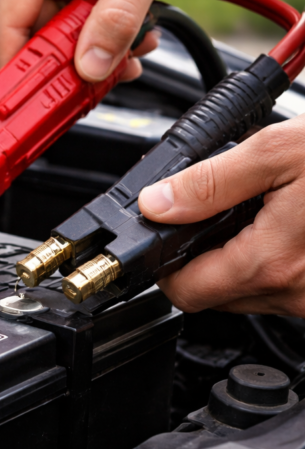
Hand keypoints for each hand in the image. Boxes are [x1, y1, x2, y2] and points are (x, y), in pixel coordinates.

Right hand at [0, 0, 213, 81]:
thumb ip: (117, 19)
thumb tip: (91, 66)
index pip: (8, 22)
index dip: (21, 67)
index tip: (39, 100)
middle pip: (35, 34)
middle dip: (73, 61)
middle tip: (109, 75)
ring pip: (60, 34)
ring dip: (97, 51)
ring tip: (135, 47)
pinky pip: (79, 24)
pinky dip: (105, 38)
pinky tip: (133, 36)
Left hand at [138, 118, 304, 314]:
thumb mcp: (280, 152)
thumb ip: (211, 182)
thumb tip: (157, 203)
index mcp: (271, 261)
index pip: (185, 292)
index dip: (162, 263)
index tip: (162, 235)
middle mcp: (294, 293)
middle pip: (214, 295)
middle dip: (202, 255)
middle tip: (213, 210)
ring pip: (249, 293)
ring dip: (239, 257)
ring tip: (260, 210)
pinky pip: (283, 289)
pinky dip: (273, 261)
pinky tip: (288, 224)